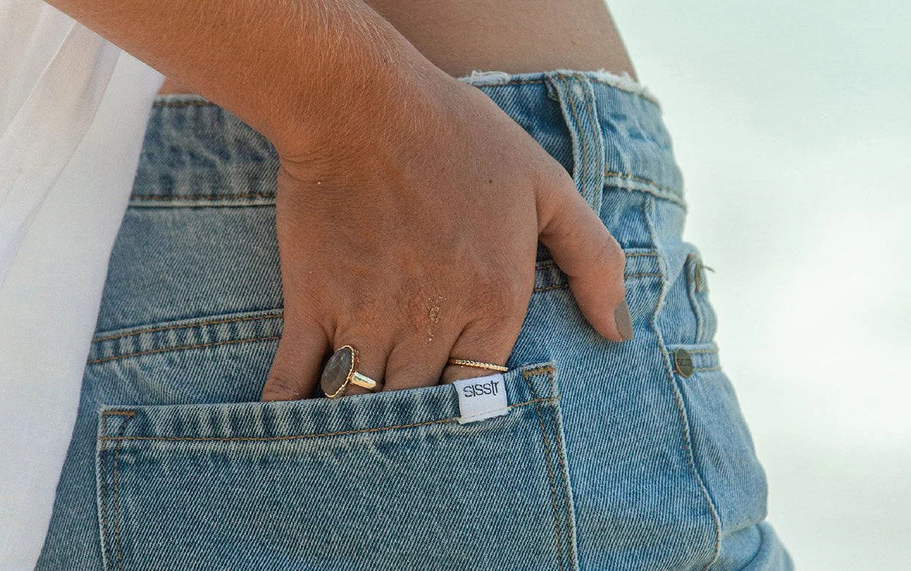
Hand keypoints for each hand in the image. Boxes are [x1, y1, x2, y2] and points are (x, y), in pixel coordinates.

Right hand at [261, 70, 632, 399]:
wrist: (361, 102)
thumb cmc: (458, 137)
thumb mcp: (548, 187)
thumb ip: (593, 260)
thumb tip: (619, 332)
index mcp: (492, 302)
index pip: (483, 392)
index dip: (471, 406)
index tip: (459, 407)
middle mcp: (430, 321)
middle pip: (422, 404)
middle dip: (417, 423)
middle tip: (409, 430)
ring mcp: (366, 316)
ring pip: (365, 403)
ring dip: (362, 425)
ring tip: (359, 436)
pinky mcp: (311, 303)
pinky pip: (296, 379)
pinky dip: (293, 411)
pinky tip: (292, 429)